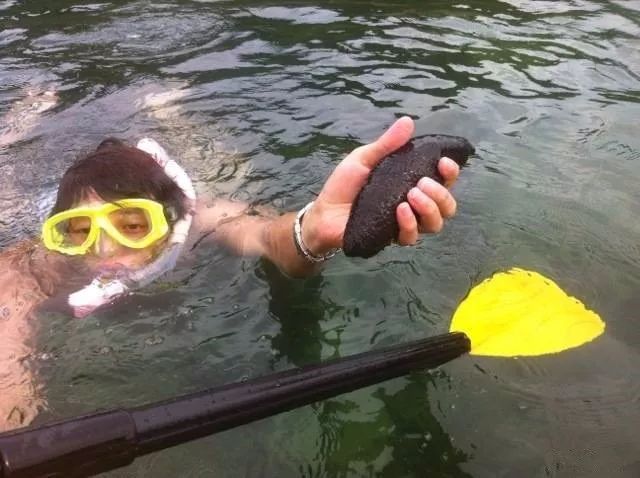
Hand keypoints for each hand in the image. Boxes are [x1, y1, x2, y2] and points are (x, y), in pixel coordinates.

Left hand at [302, 116, 459, 254]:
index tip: (444, 163)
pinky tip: (399, 210)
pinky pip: (411, 237)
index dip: (451, 174)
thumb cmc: (344, 185)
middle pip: (447, 206)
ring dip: (429, 208)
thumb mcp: (364, 159)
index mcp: (412, 183)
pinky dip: (409, 223)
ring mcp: (404, 224)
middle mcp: (414, 206)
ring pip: (435, 224)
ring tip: (411, 195)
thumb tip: (408, 121)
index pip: (445, 182)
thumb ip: (386, 144)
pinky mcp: (390, 238)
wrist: (323, 211)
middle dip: (442, 193)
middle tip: (422, 183)